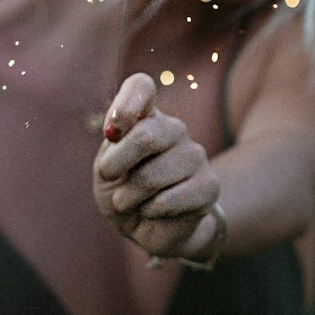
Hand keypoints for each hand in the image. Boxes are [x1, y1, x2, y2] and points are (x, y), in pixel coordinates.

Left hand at [93, 74, 220, 261]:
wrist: (147, 228)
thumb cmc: (122, 192)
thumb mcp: (107, 168)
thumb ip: (113, 146)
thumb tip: (117, 133)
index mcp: (147, 117)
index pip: (141, 86)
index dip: (124, 105)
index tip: (111, 133)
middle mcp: (174, 130)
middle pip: (146, 136)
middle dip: (116, 164)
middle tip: (108, 178)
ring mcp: (195, 156)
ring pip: (153, 175)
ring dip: (129, 196)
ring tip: (127, 202)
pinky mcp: (208, 186)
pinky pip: (169, 199)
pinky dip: (149, 211)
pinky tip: (151, 211)